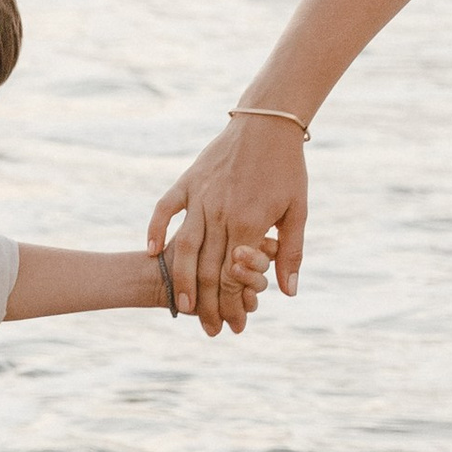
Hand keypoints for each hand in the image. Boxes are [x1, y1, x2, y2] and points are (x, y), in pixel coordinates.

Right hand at [150, 114, 307, 335]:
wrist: (268, 122)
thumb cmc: (287, 168)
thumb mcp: (298, 211)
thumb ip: (290, 253)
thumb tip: (288, 292)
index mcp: (250, 222)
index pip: (235, 275)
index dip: (233, 304)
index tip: (233, 326)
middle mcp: (221, 212)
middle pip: (209, 269)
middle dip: (209, 304)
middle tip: (208, 329)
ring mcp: (201, 196)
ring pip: (186, 246)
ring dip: (182, 279)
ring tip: (181, 306)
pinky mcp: (189, 180)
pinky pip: (166, 208)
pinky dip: (157, 230)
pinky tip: (153, 252)